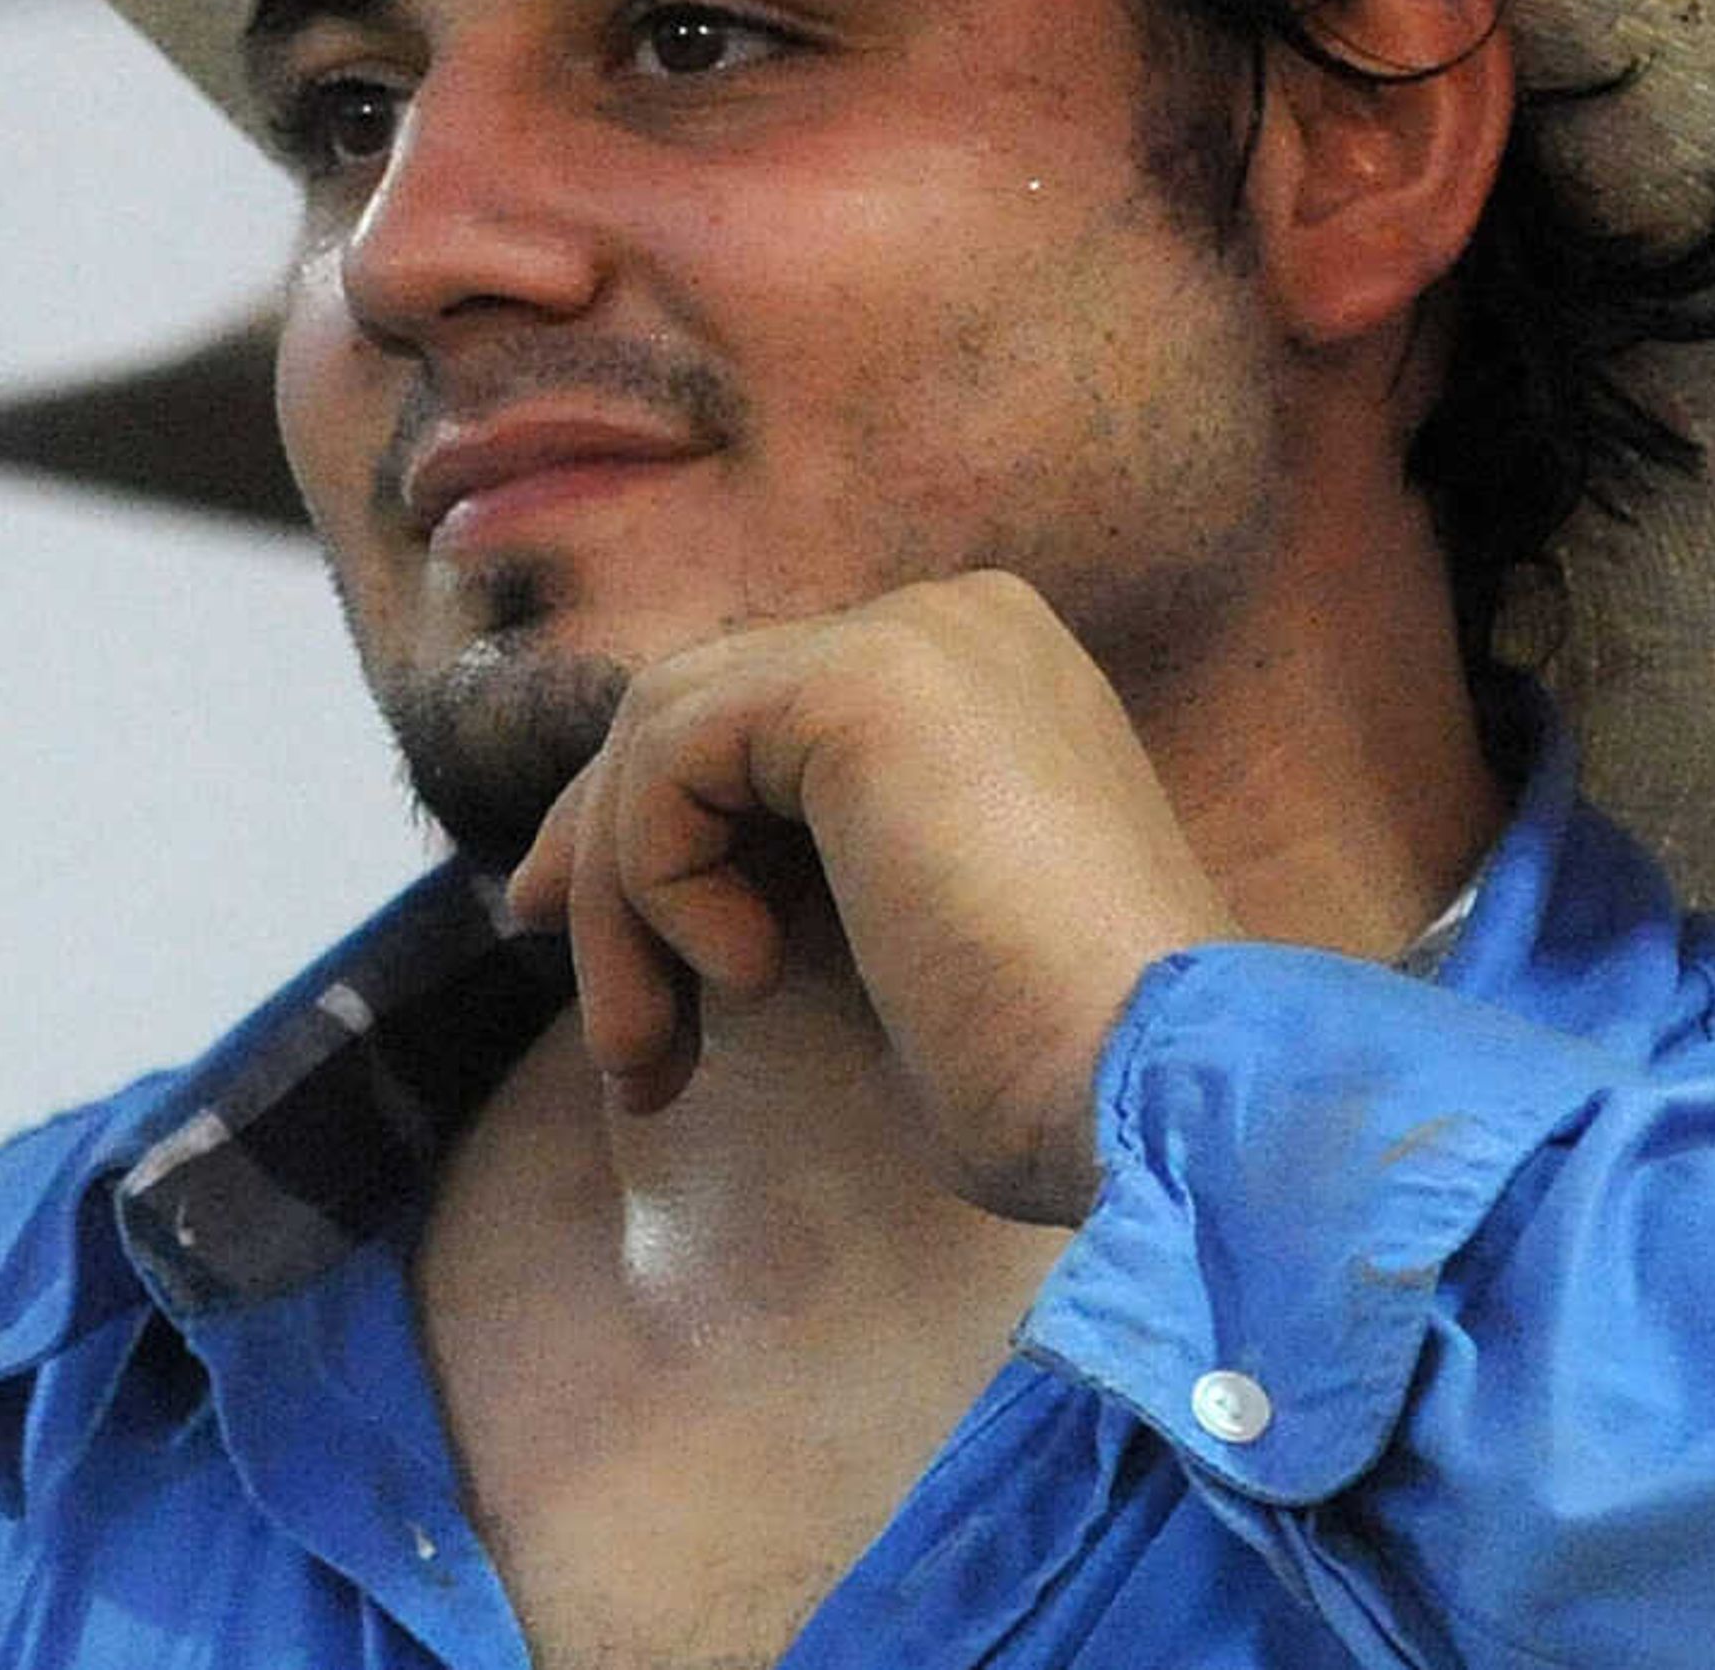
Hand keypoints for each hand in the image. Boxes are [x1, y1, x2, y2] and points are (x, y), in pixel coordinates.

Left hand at [499, 570, 1239, 1222]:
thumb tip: (599, 869)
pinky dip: (656, 882)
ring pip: (663, 733)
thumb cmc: (1048, 1065)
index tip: (589, 949)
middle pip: (698, 707)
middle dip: (603, 847)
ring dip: (619, 907)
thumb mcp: (893, 934)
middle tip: (565, 980)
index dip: (650, 822)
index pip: (760, 713)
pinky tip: (752, 977)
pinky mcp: (863, 680)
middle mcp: (963, 621)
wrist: (1149, 1094)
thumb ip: (786, 867)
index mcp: (991, 672)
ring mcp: (919, 634)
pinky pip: (668, 756)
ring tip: (655, 1056)